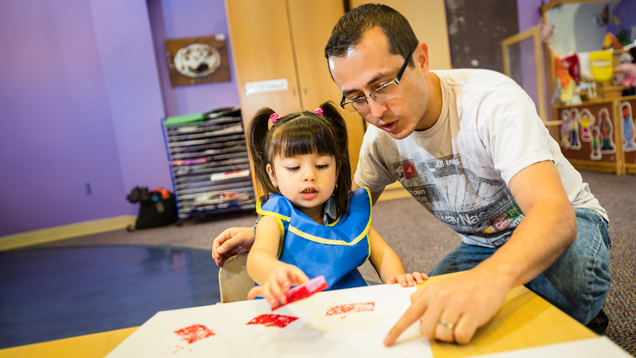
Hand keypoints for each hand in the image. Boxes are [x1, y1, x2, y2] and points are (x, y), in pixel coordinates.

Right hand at [212, 227, 254, 266]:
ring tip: (220, 265)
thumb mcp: (240, 238)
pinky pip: (227, 256)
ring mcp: (231, 246)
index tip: (217, 256)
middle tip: (219, 262)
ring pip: (222, 253)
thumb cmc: (250, 235)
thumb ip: (229, 244)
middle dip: (217, 255)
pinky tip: (224, 264)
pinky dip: (225, 260)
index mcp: (227, 234)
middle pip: (218, 249)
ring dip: (220, 259)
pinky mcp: (235, 251)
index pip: (217, 242)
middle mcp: (227, 240)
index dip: (215, 249)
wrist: (260, 238)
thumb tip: (218, 251)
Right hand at [246, 264, 308, 306]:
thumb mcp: (296, 273)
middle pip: (273, 284)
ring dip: (268, 297)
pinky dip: (252, 293)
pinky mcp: (264, 288)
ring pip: (265, 289)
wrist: (277, 269)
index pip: (282, 275)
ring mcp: (267, 283)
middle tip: (284, 300)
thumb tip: (310, 286)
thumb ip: (303, 279)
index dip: (284, 279)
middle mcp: (273, 277)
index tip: (287, 285)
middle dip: (278, 292)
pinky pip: (256, 290)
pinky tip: (249, 298)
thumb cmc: (289, 273)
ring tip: (273, 304)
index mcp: (282, 271)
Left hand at [384, 269, 510, 345]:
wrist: (490, 276)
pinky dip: (464, 337)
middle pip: (426, 331)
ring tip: (459, 323)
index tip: (387, 343)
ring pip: (443, 336)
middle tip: (447, 325)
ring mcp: (456, 306)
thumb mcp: (439, 286)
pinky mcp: (472, 314)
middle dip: (435, 334)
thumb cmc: (463, 286)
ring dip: (451, 336)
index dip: (396, 331)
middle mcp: (440, 298)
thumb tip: (412, 308)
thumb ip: (423, 297)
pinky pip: (461, 337)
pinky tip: (468, 326)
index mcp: (429, 293)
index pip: (409, 315)